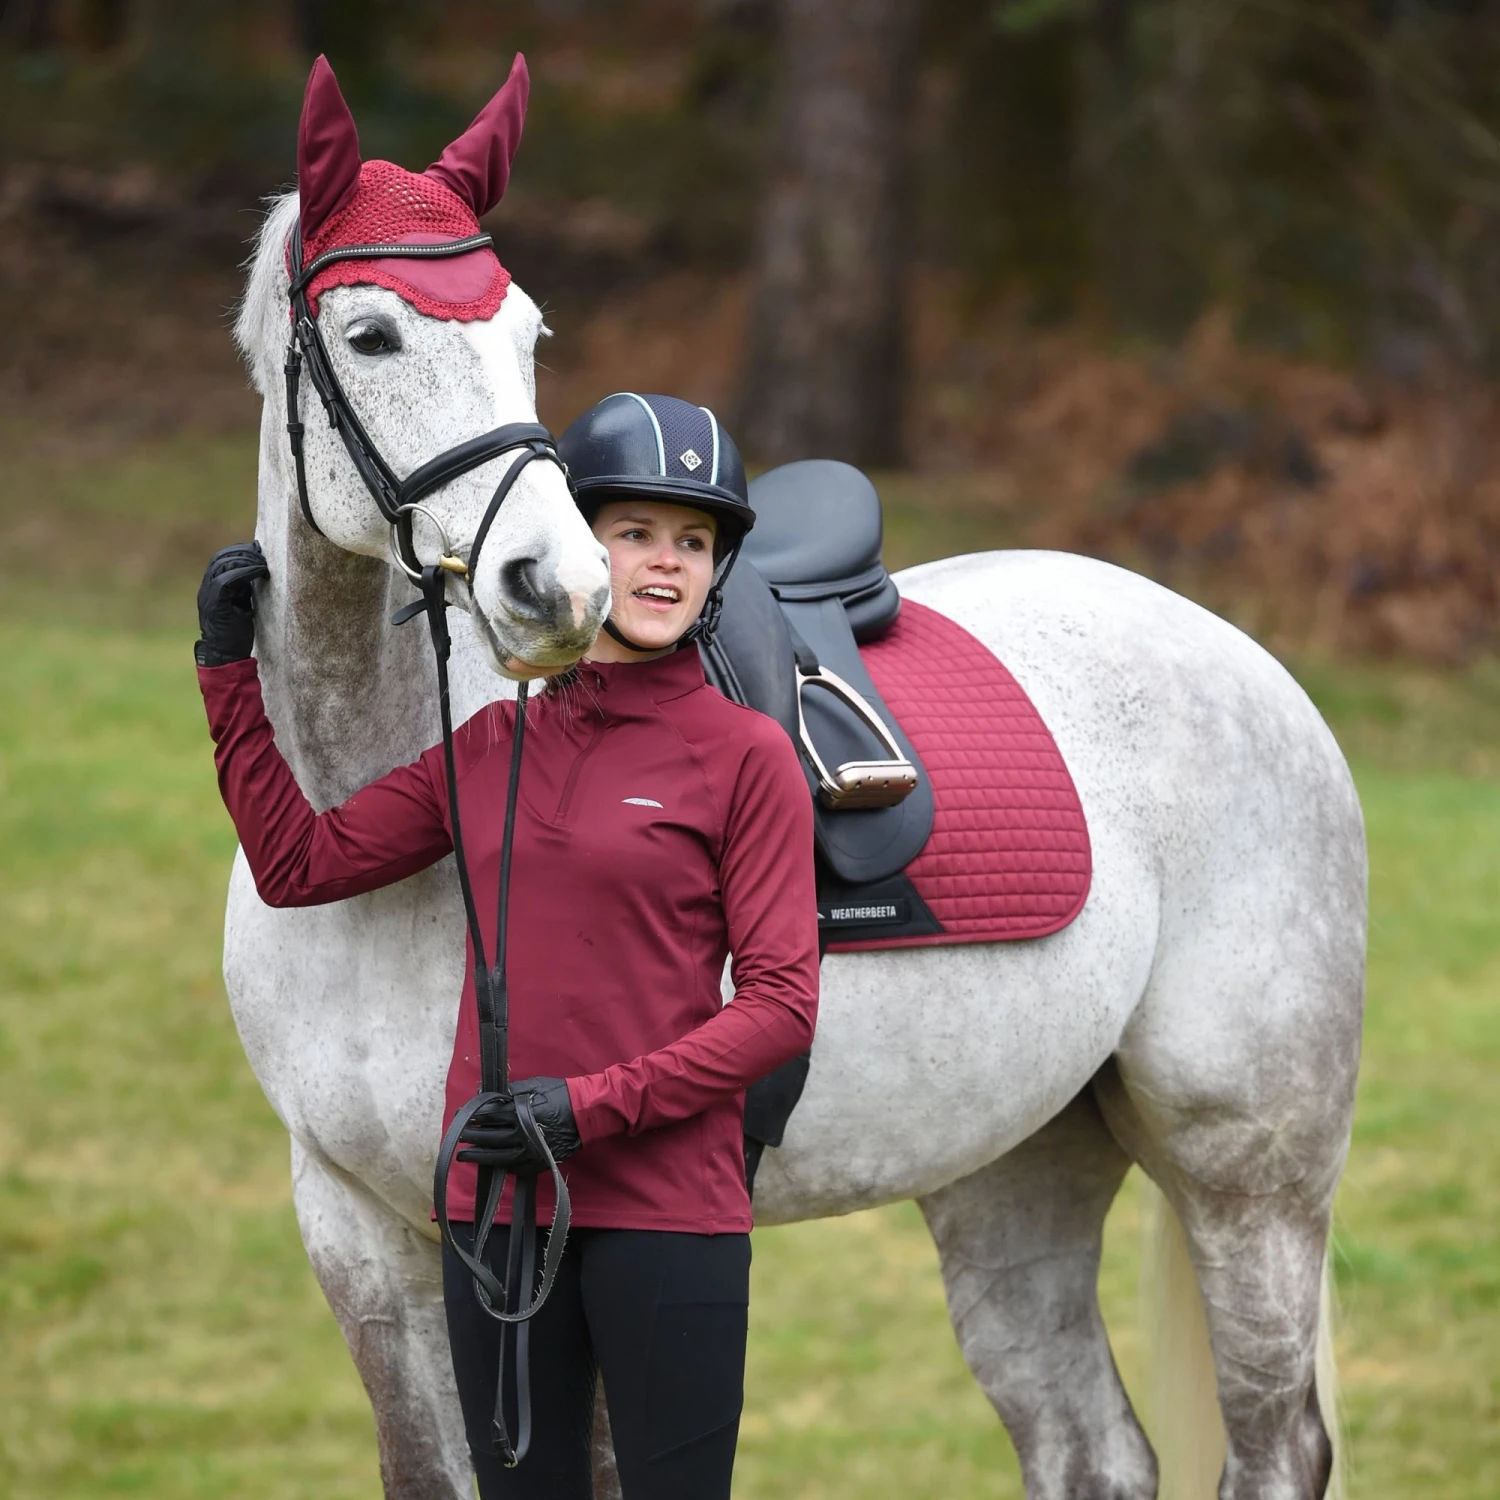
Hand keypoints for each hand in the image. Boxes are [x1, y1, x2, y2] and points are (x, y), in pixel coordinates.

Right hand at [196, 542, 268, 666]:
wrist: (224, 655)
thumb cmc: (235, 633)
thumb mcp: (241, 605)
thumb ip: (243, 589)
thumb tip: (256, 572)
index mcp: (211, 588)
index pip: (220, 559)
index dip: (238, 551)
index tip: (256, 549)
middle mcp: (206, 588)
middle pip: (221, 558)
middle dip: (243, 552)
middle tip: (262, 554)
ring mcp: (209, 595)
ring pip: (223, 565)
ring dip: (246, 560)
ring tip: (263, 563)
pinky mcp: (216, 603)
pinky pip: (228, 579)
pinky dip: (245, 572)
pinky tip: (260, 571)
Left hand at [458, 1078, 581, 1171]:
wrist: (587, 1112)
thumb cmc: (561, 1094)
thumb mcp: (535, 1084)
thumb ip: (510, 1089)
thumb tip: (487, 1090)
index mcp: (521, 1111)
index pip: (490, 1115)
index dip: (473, 1116)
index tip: (460, 1117)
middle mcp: (524, 1133)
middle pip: (491, 1137)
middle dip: (472, 1137)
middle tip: (457, 1137)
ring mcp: (532, 1150)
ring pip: (500, 1157)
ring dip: (480, 1157)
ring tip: (465, 1156)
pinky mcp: (541, 1162)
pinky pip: (517, 1168)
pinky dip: (503, 1167)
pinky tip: (492, 1166)